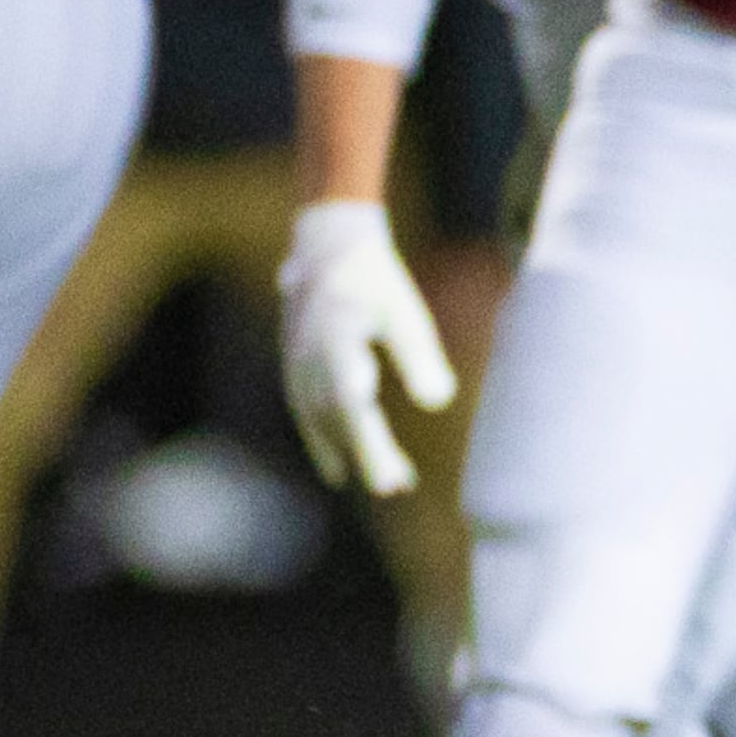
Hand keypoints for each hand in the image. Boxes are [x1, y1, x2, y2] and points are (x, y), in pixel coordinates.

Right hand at [280, 202, 458, 496]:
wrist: (328, 249)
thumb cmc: (375, 281)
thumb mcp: (404, 312)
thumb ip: (419, 356)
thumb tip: (439, 402)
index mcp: (335, 337)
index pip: (348, 401)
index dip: (365, 442)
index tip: (388, 474)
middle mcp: (308, 355)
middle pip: (334, 416)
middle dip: (364, 453)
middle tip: (396, 486)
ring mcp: (296, 363)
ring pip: (319, 418)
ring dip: (349, 452)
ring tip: (390, 483)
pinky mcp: (296, 368)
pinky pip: (306, 413)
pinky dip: (323, 442)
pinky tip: (340, 471)